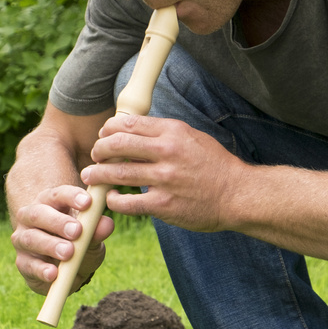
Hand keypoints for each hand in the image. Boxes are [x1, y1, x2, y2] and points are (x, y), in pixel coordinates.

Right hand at [11, 184, 114, 294]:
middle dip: (58, 222)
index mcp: (50, 203)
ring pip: (31, 239)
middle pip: (39, 214)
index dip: (71, 196)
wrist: (66, 271)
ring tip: (68, 253)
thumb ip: (97, 230)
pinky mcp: (22, 262)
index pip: (58, 194)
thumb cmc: (79, 244)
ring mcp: (23, 239)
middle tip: (77, 231)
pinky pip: (28, 265)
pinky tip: (53, 273)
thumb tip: (107, 223)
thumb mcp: (92, 238)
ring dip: (51, 245)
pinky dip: (41, 269)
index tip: (88, 203)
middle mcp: (31, 217)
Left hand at [81, 115, 248, 230]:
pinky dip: (114, 201)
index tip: (103, 136)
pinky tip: (111, 199)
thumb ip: (164, 134)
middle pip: (116, 144)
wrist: (238, 195)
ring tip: (90, 176)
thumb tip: (133, 133)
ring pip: (117, 173)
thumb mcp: (192, 138)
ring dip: (97, 174)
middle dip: (98, 149)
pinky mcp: (164, 205)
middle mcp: (167, 152)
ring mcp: (164, 179)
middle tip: (94, 155)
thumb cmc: (215, 166)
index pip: (128, 123)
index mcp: (173, 132)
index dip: (108, 129)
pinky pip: (128, 202)